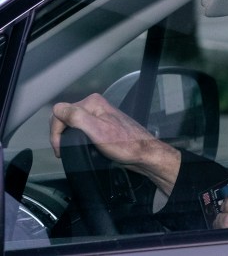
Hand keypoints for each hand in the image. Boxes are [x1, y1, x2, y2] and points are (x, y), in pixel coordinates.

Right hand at [50, 93, 180, 194]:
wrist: (143, 153)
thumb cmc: (124, 144)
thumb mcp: (97, 130)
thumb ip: (76, 117)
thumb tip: (58, 110)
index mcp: (92, 102)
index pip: (59, 112)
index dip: (56, 131)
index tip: (60, 148)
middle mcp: (94, 106)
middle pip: (64, 117)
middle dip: (59, 135)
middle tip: (62, 151)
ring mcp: (98, 116)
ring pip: (70, 124)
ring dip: (66, 137)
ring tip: (68, 150)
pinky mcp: (100, 126)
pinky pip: (79, 129)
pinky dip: (74, 139)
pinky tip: (77, 147)